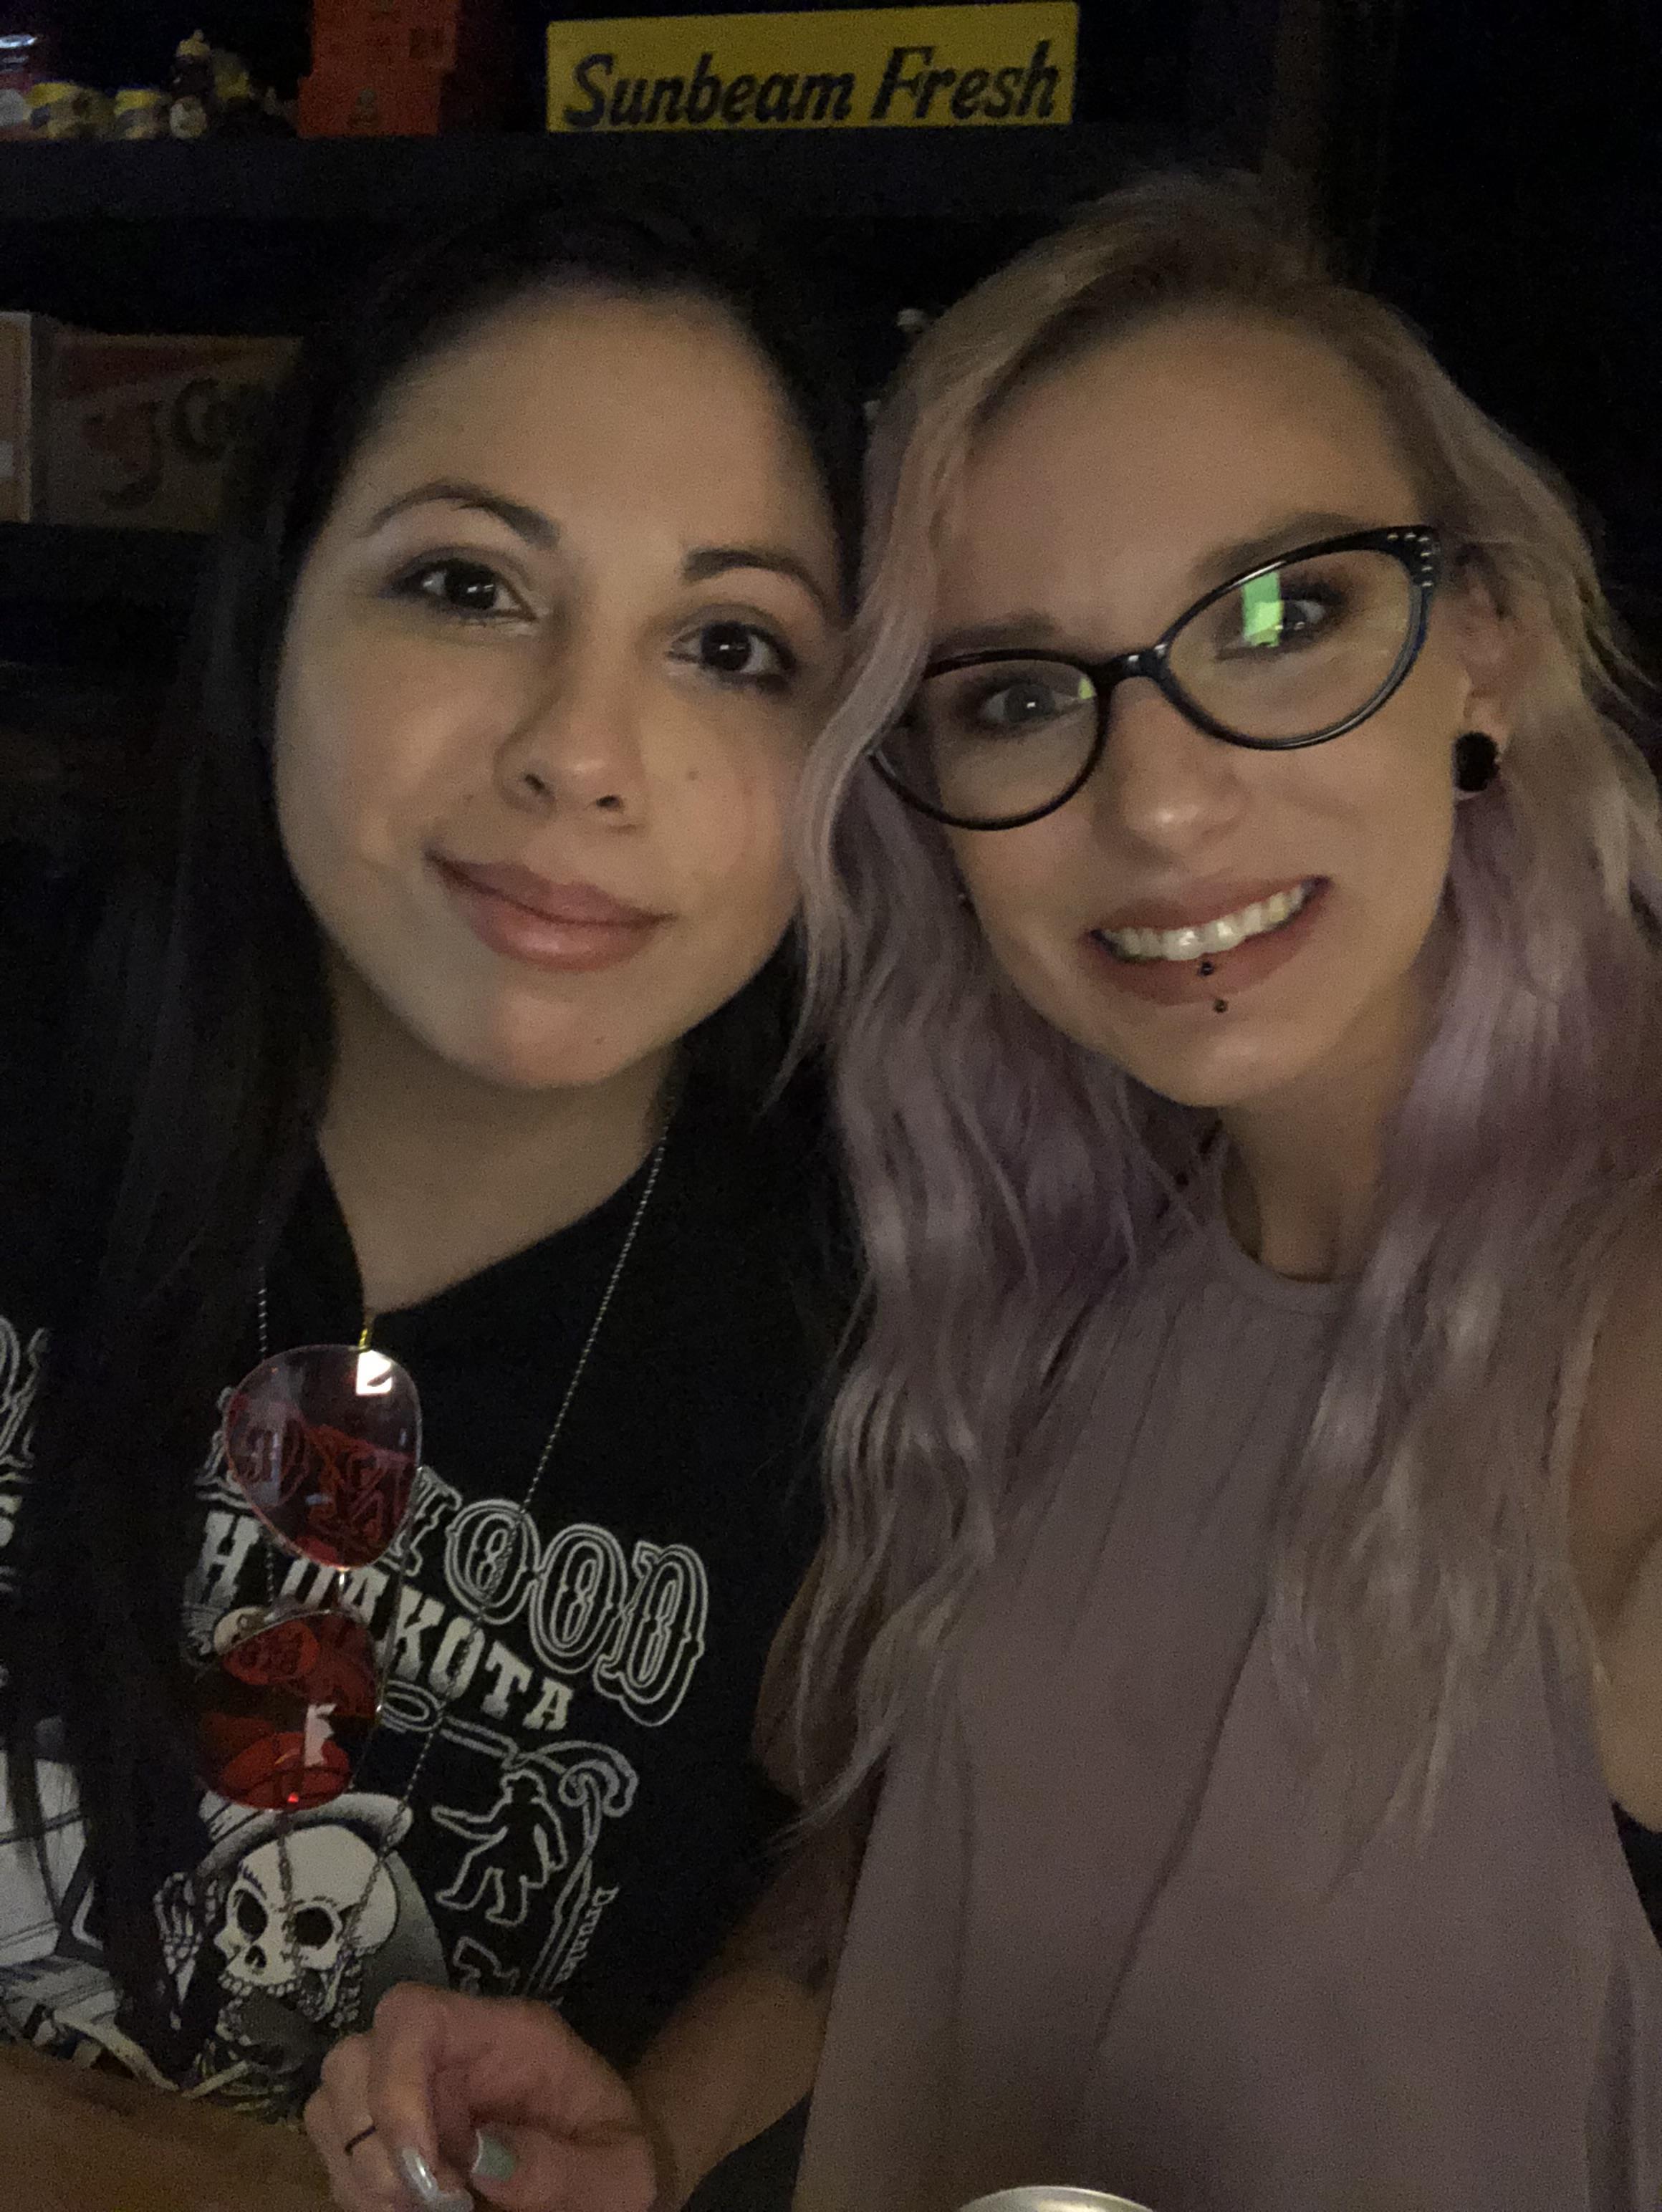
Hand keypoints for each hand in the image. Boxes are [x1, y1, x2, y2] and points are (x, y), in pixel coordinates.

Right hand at [304, 1983, 664, 2211]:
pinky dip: (359, 2193)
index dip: (393, 2081)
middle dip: (370, 2141)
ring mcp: (414, 2096)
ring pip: (332, 2109)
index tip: (423, 2165)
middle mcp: (445, 2057)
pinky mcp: (394, 2141)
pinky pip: (339, 2159)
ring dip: (358, 2171)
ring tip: (415, 2210)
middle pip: (352, 2059)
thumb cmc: (621, 2163)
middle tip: (423, 2202)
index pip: (412, 2014)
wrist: (611, 2181)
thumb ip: (560, 2168)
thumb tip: (479, 2159)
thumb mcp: (617, 2172)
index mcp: (501, 2037)